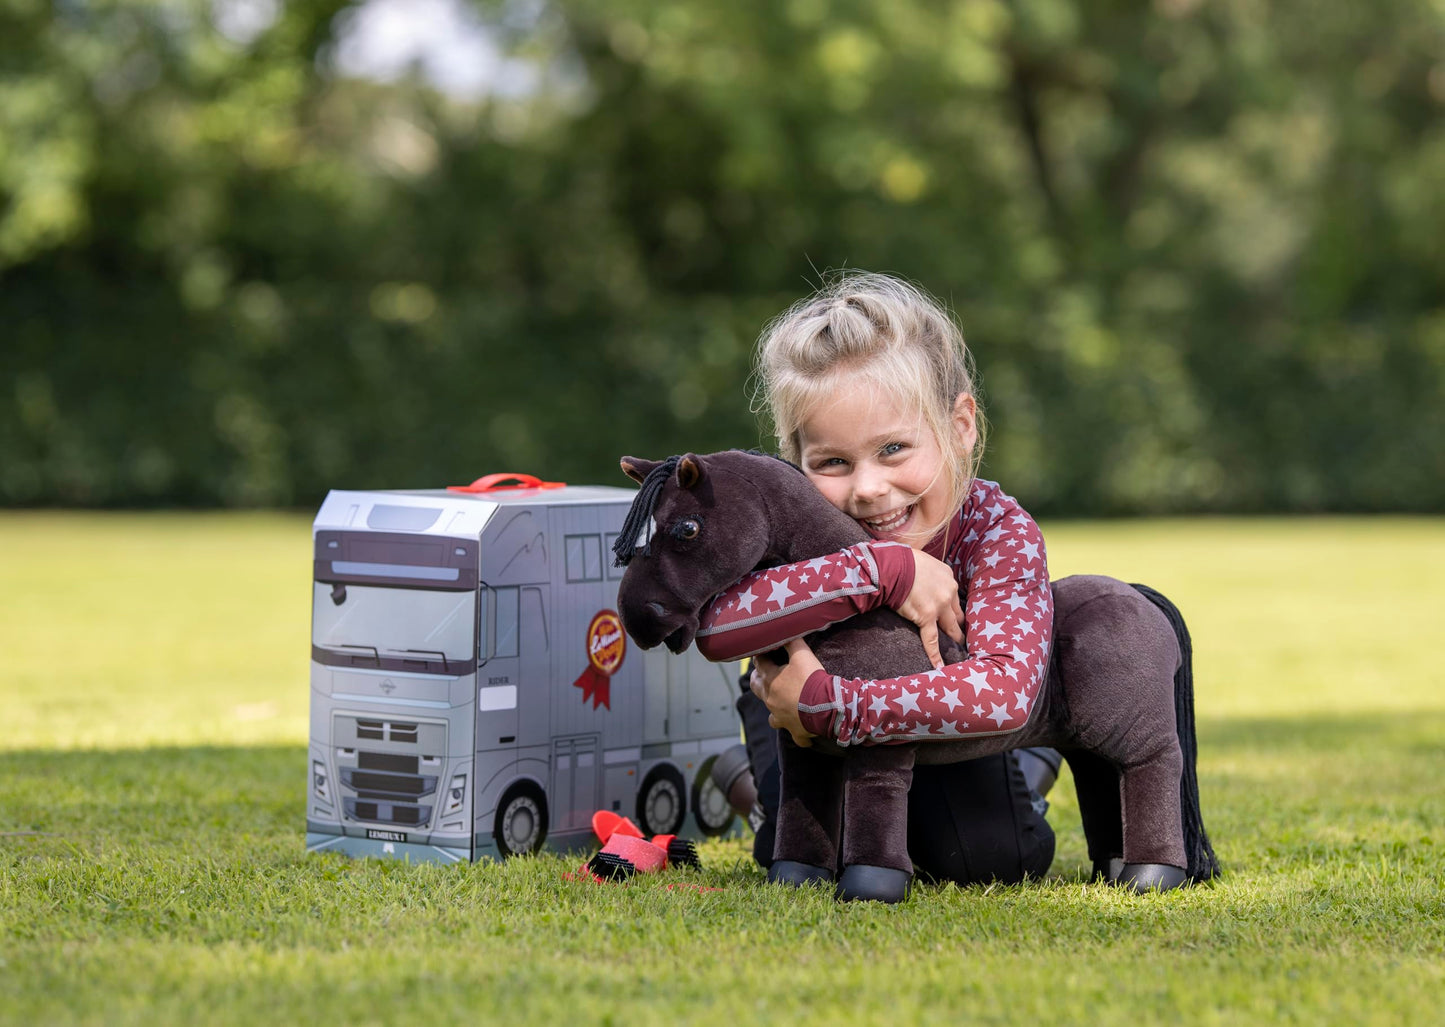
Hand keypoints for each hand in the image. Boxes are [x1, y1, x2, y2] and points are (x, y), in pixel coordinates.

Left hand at [750, 638, 820, 747]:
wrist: (827, 706)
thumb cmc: (812, 679)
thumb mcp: (802, 654)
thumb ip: (791, 642)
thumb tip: (784, 633)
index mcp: (770, 680)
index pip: (759, 663)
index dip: (761, 656)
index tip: (764, 651)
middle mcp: (770, 700)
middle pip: (756, 688)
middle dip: (757, 679)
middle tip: (761, 674)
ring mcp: (780, 717)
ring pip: (770, 715)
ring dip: (773, 708)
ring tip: (778, 702)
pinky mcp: (794, 729)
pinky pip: (792, 734)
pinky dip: (794, 730)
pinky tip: (799, 728)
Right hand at [897, 549, 964, 668]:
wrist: (893, 565)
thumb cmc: (903, 560)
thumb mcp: (923, 560)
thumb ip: (929, 573)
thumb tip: (923, 578)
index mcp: (948, 577)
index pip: (954, 597)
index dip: (954, 608)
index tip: (956, 616)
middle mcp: (948, 592)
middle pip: (957, 614)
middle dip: (960, 625)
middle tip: (963, 635)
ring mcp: (939, 606)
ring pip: (950, 627)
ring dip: (954, 638)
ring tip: (958, 649)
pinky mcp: (926, 617)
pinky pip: (931, 639)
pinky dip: (935, 654)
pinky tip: (940, 666)